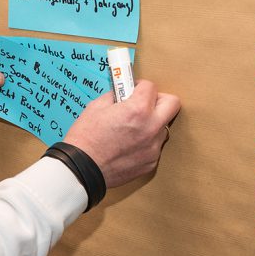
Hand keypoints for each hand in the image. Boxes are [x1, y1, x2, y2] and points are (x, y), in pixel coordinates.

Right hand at [63, 80, 179, 187]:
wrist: (82, 168)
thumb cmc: (86, 138)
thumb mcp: (96, 107)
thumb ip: (115, 97)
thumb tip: (122, 93)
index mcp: (138, 110)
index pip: (151, 87)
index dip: (139, 86)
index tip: (132, 90)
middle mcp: (151, 128)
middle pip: (172, 104)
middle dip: (159, 100)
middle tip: (144, 104)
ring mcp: (153, 147)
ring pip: (163, 127)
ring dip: (152, 123)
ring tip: (132, 129)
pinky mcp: (151, 163)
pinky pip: (154, 146)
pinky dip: (145, 142)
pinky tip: (128, 145)